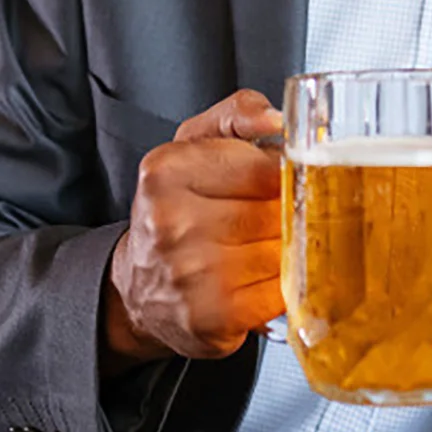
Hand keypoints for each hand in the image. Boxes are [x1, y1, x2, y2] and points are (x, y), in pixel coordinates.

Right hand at [103, 90, 286, 368]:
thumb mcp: (195, 144)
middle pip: (278, 211)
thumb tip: (277, 118)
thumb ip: (238, 114)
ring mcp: (191, 274)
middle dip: (291, 213)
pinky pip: (283, 293)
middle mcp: (171, 222)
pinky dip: (285, 285)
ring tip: (264, 246)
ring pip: (285, 251)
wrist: (140, 287)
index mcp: (168, 170)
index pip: (267, 166)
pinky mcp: (213, 318)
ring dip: (289, 249)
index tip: (285, 180)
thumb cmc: (177, 207)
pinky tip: (262, 278)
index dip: (288, 174)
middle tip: (277, 217)